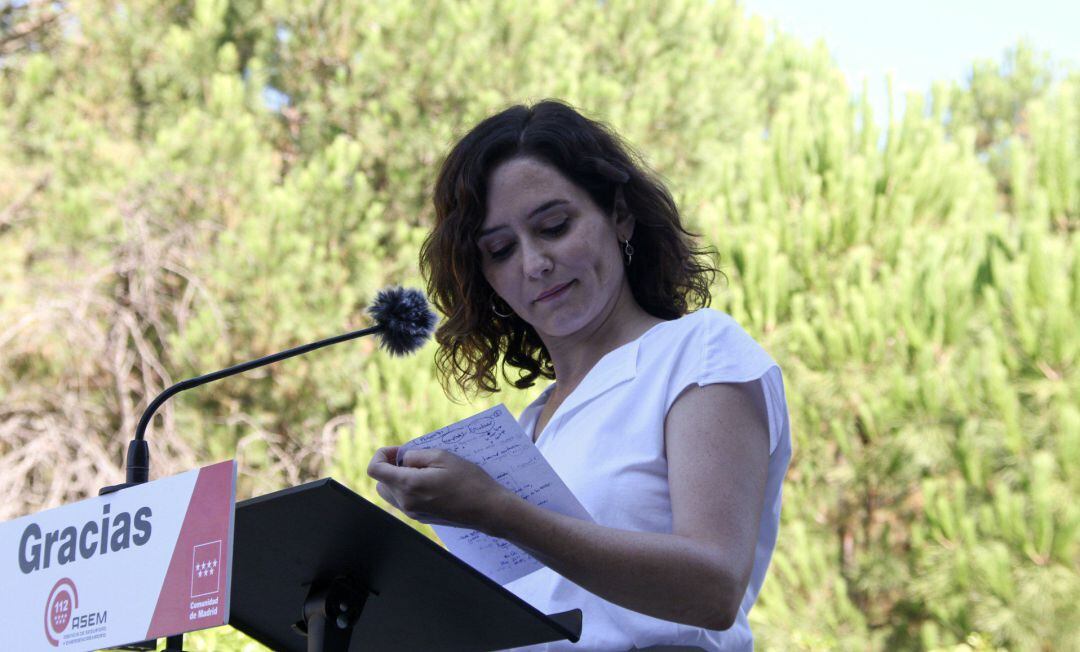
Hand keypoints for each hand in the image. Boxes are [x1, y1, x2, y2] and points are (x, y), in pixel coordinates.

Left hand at [366, 446, 514, 532]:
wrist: (488, 509)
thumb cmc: (468, 481)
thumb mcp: (442, 456)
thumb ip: (415, 455)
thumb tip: (403, 459)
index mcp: (408, 485)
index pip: (375, 470)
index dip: (382, 455)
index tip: (398, 450)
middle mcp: (406, 502)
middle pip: (380, 482)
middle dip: (390, 466)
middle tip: (410, 458)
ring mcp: (413, 513)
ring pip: (390, 493)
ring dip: (398, 478)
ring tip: (421, 469)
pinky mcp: (421, 518)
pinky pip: (404, 501)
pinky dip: (408, 488)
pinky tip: (429, 481)